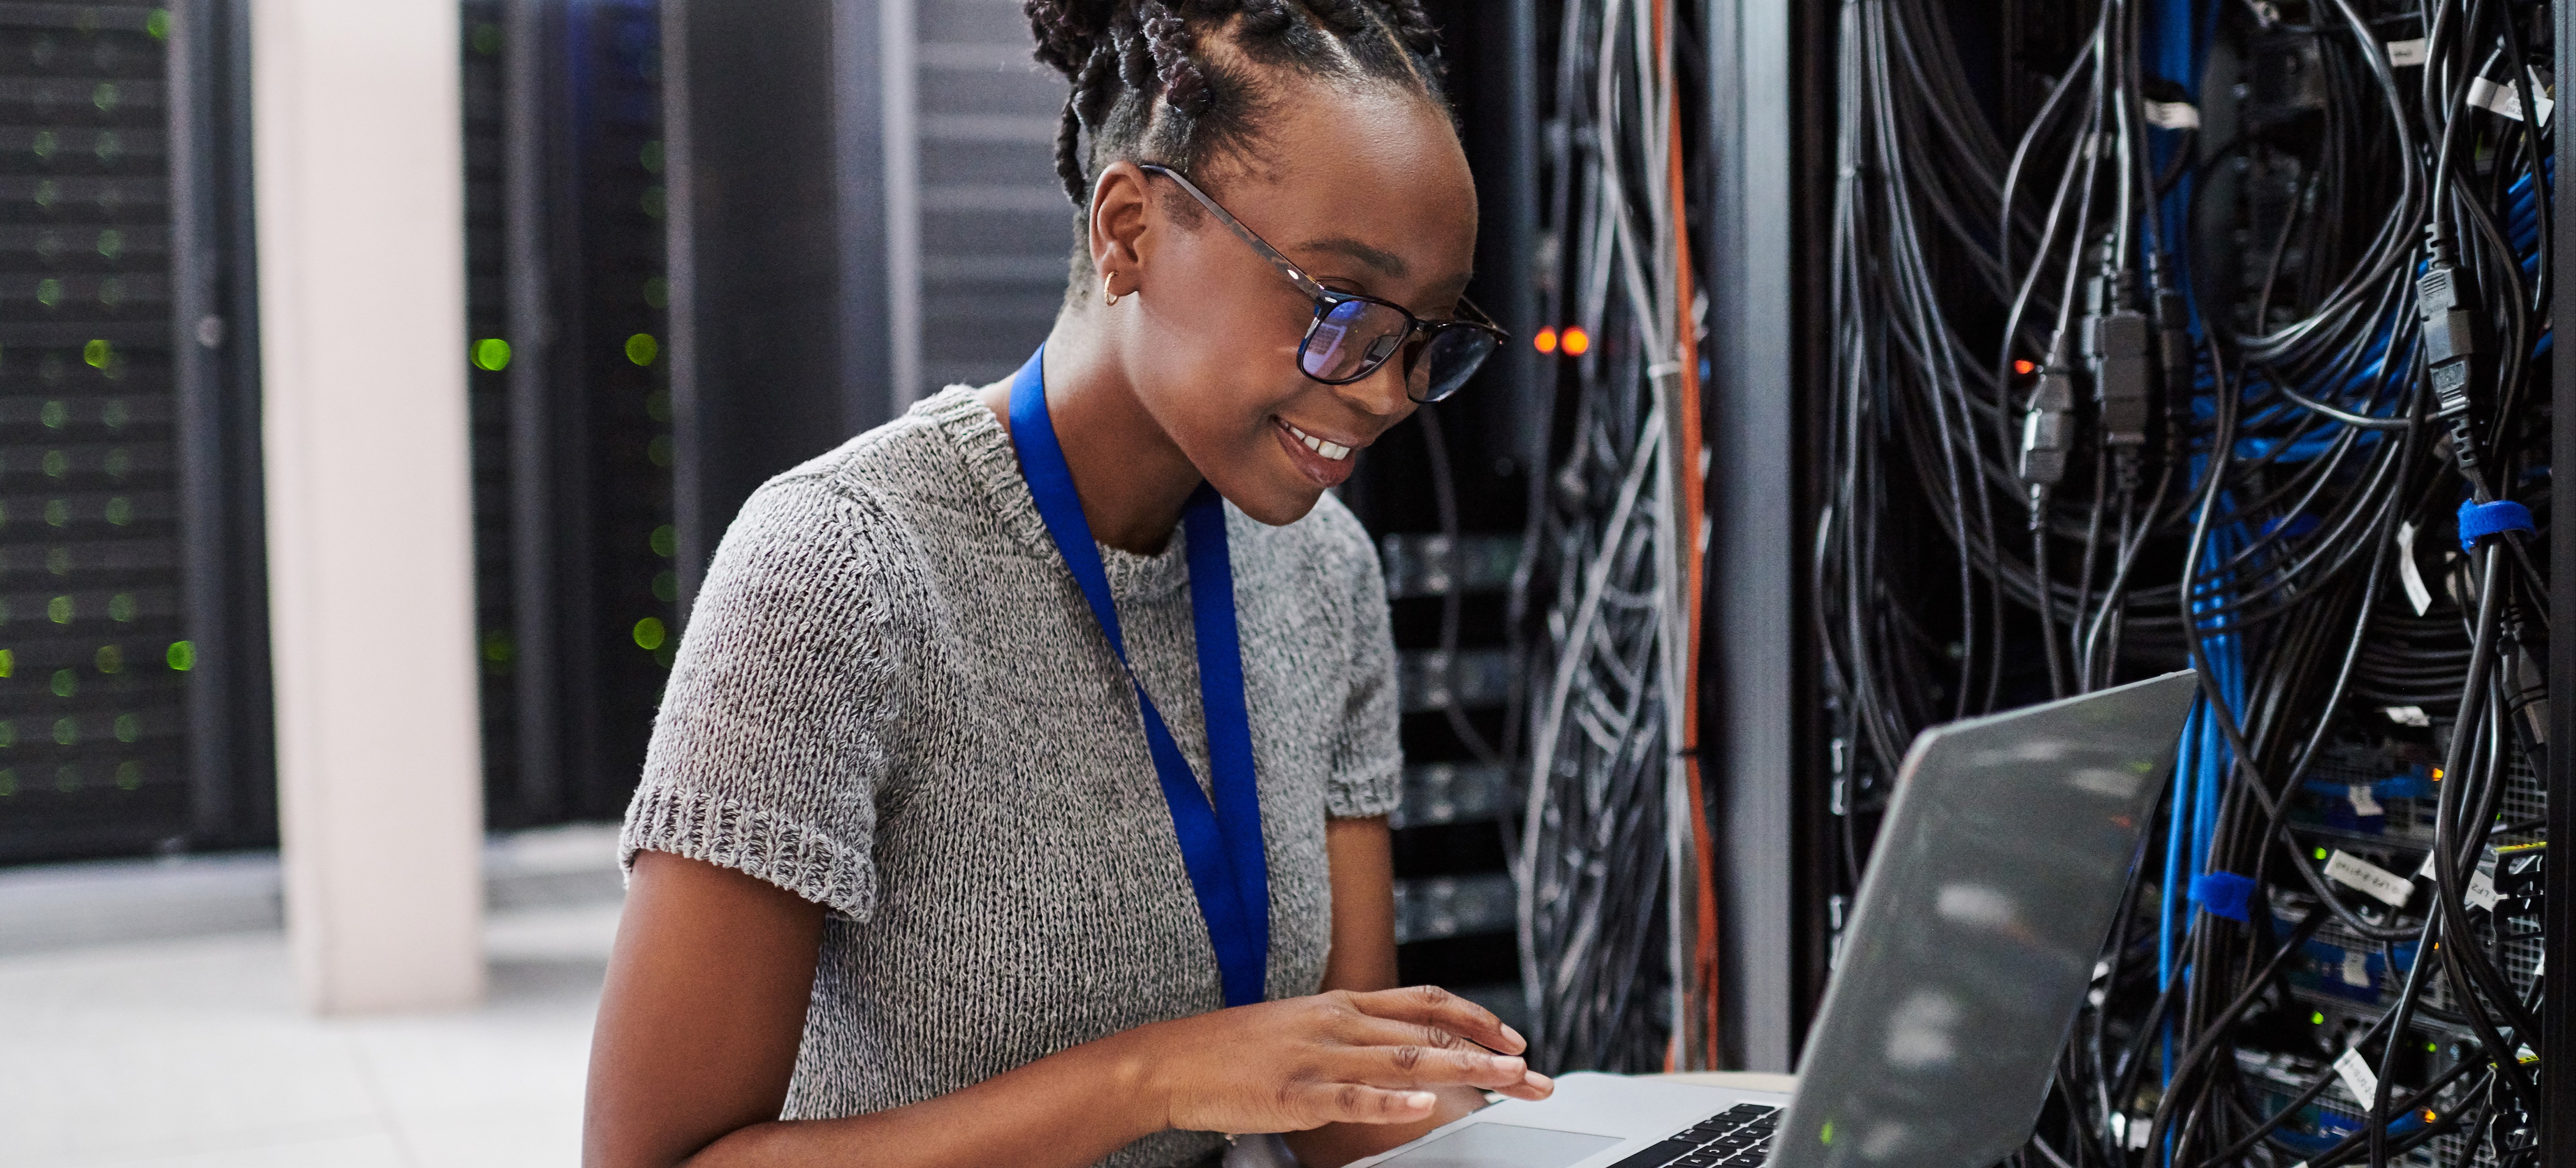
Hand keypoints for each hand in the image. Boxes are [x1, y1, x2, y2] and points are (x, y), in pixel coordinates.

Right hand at [1123, 985, 1554, 1136]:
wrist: (1171, 1060)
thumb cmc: (1235, 1050)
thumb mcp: (1302, 1026)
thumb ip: (1352, 1032)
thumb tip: (1400, 1045)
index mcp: (1342, 1005)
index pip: (1427, 1003)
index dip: (1478, 1018)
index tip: (1517, 1038)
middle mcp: (1338, 1023)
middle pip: (1431, 1033)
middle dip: (1491, 1054)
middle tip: (1536, 1075)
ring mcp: (1318, 1057)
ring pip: (1405, 1060)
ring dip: (1464, 1071)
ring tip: (1510, 1080)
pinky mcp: (1294, 1093)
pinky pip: (1350, 1098)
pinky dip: (1390, 1105)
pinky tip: (1423, 1111)